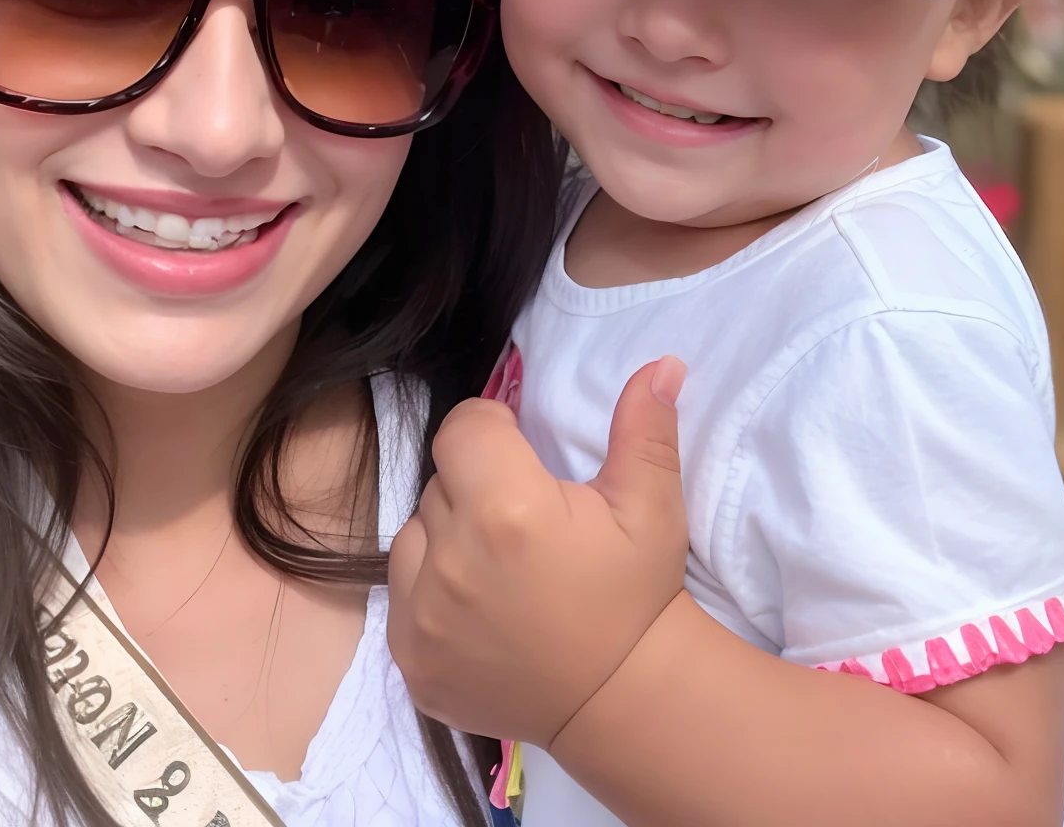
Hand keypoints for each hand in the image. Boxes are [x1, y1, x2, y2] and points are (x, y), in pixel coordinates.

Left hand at [388, 357, 687, 744]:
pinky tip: (480, 609)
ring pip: (413, 538)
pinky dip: (431, 595)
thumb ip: (644, 429)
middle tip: (525, 519)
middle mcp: (451, 559)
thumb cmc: (635, 595)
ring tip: (499, 564)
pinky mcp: (411, 658)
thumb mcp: (652, 508)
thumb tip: (661, 364)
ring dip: (446, 538)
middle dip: (475, 486)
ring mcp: (423, 615)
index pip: (462, 428)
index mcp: (506, 509)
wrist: (621, 700)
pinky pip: (402, 599)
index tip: (522, 454)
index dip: (493, 430)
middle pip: (440, 483)